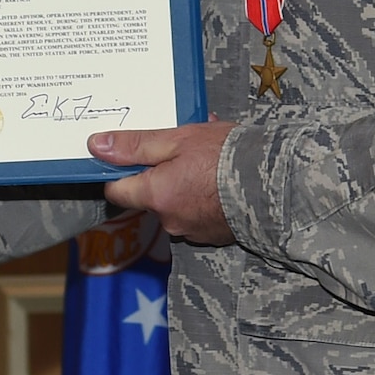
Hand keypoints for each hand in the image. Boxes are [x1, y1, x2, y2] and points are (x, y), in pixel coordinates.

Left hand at [90, 122, 237, 245]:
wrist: (277, 183)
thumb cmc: (227, 157)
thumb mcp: (178, 139)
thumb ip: (135, 145)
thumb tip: (97, 146)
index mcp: (156, 196)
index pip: (116, 191)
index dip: (118, 172)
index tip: (129, 155)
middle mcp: (170, 220)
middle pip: (148, 196)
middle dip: (159, 174)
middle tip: (181, 149)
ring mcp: (193, 231)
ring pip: (174, 204)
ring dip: (182, 185)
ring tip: (206, 161)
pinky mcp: (213, 235)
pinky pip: (195, 213)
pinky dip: (201, 198)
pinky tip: (218, 180)